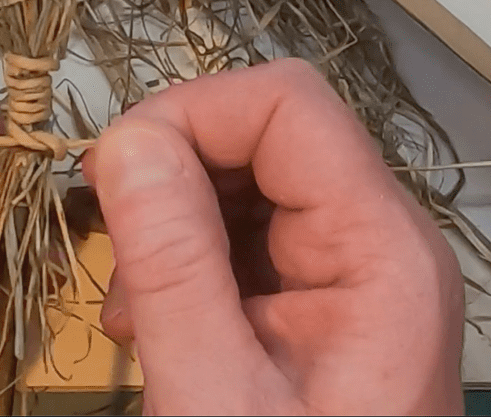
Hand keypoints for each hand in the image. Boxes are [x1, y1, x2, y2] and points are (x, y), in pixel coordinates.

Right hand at [85, 60, 463, 415]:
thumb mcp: (217, 399)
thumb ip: (173, 263)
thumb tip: (126, 140)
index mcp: (380, 249)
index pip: (285, 103)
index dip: (190, 115)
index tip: (111, 174)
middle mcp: (377, 239)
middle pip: (266, 131)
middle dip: (172, 167)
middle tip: (109, 236)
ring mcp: (351, 267)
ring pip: (245, 178)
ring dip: (170, 215)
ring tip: (129, 298)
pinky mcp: (320, 298)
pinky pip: (245, 234)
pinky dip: (184, 254)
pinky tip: (152, 316)